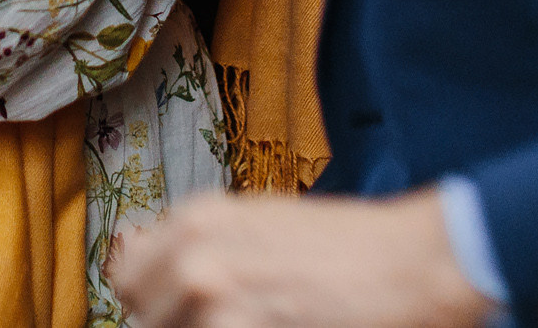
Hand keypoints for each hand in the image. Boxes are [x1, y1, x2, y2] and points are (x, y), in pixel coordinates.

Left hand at [109, 190, 491, 327]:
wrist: (411, 265)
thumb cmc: (348, 247)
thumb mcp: (261, 223)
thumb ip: (201, 244)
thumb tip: (150, 262)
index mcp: (196, 220)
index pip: (125, 278)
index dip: (149, 300)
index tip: (170, 308)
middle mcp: (195, 256)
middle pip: (145, 319)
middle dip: (178, 325)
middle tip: (229, 318)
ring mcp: (216, 301)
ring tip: (266, 322)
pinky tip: (278, 327)